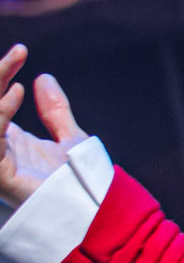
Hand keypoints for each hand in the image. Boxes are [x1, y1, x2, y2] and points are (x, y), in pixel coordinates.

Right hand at [0, 45, 90, 209]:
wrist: (94, 212)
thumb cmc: (80, 183)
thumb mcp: (68, 138)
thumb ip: (55, 110)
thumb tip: (43, 77)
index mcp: (5, 140)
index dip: (1, 74)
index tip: (22, 51)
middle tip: (17, 53)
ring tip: (12, 63)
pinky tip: (17, 92)